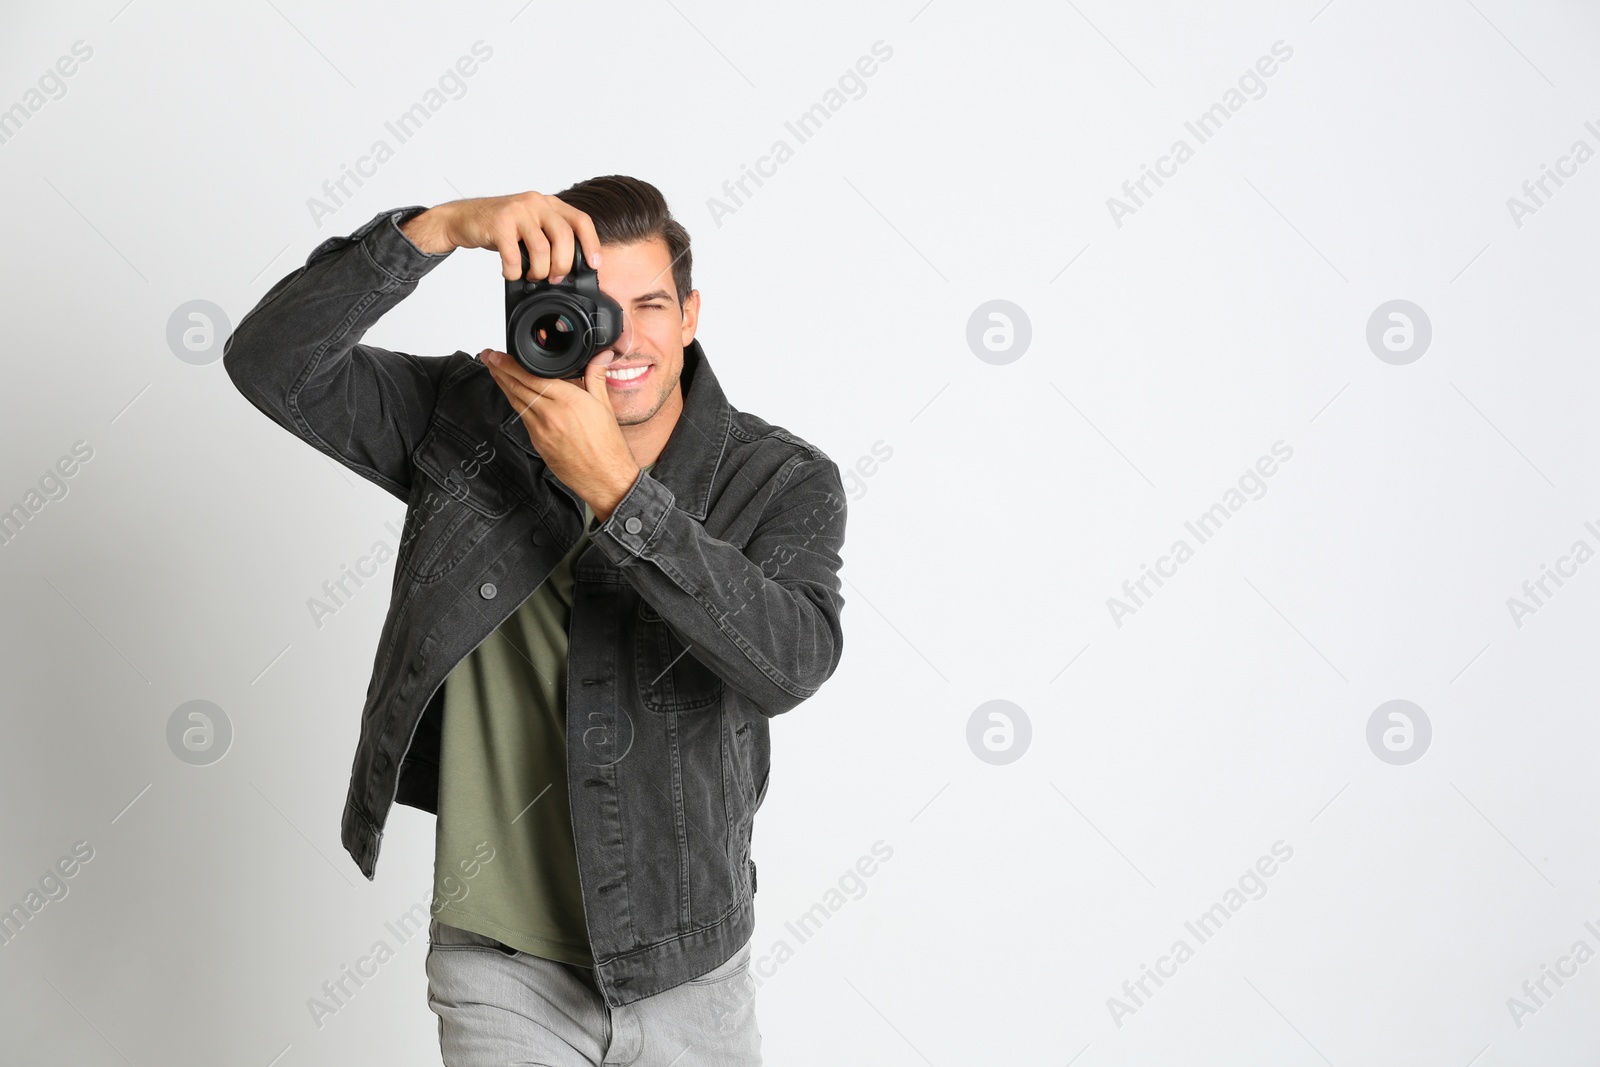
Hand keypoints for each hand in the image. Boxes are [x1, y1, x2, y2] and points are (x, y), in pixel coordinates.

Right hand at [399, 191, 602, 281]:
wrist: (463, 218)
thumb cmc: (500, 227)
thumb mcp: (531, 226)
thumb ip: (550, 238)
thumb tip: (570, 270)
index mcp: (549, 204)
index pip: (581, 221)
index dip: (591, 244)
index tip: (594, 265)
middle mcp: (536, 203)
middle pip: (564, 238)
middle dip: (562, 265)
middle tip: (554, 278)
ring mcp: (517, 211)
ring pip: (542, 249)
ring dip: (538, 271)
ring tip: (530, 275)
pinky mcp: (499, 223)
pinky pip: (515, 256)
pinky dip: (514, 272)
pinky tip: (510, 272)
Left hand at [480, 347, 640, 522]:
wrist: (604, 477)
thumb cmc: (607, 445)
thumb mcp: (604, 405)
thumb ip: (596, 376)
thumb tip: (601, 354)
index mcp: (567, 400)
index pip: (531, 376)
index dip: (509, 365)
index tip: (497, 355)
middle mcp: (550, 414)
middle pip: (517, 387)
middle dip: (499, 371)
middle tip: (487, 358)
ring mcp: (540, 430)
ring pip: (516, 402)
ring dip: (503, 386)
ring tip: (495, 373)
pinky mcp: (537, 443)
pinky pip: (523, 419)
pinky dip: (516, 404)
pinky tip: (514, 397)